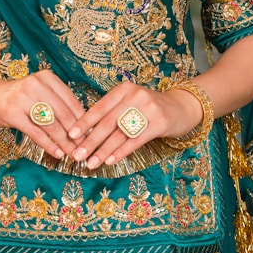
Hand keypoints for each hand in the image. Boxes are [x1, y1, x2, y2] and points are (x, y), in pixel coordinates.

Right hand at [0, 70, 85, 159]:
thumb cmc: (20, 97)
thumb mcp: (40, 92)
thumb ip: (59, 103)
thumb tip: (84, 126)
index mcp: (47, 77)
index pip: (71, 100)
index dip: (83, 120)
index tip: (91, 135)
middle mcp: (36, 84)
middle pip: (63, 113)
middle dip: (76, 134)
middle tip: (85, 148)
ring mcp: (23, 98)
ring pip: (51, 124)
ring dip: (64, 142)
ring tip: (73, 154)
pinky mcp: (12, 113)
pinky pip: (36, 132)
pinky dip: (49, 144)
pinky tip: (57, 153)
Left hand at [67, 82, 203, 168]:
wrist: (182, 107)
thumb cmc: (149, 107)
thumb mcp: (130, 102)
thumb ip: (112, 112)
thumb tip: (86, 133)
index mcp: (123, 89)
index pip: (99, 107)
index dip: (84, 122)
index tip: (71, 136)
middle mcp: (135, 95)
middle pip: (108, 122)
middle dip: (90, 141)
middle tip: (77, 155)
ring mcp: (148, 108)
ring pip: (120, 133)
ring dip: (103, 151)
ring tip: (91, 163)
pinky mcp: (159, 122)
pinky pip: (136, 140)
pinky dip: (121, 152)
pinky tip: (110, 161)